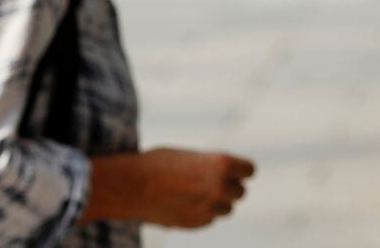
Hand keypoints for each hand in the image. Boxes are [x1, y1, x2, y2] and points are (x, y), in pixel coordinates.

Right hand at [135, 148, 254, 228]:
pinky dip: (202, 213)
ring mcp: (209, 208)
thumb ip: (210, 165)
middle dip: (229, 186)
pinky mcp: (196, 224)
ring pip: (227, 209)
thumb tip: (225, 176)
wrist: (130, 186)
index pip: (249, 170)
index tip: (235, 169)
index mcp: (221, 164)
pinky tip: (184, 202)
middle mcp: (220, 187)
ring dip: (217, 202)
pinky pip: (209, 219)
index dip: (241, 169)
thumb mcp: (189, 155)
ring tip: (196, 191)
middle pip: (240, 192)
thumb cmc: (157, 163)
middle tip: (210, 180)